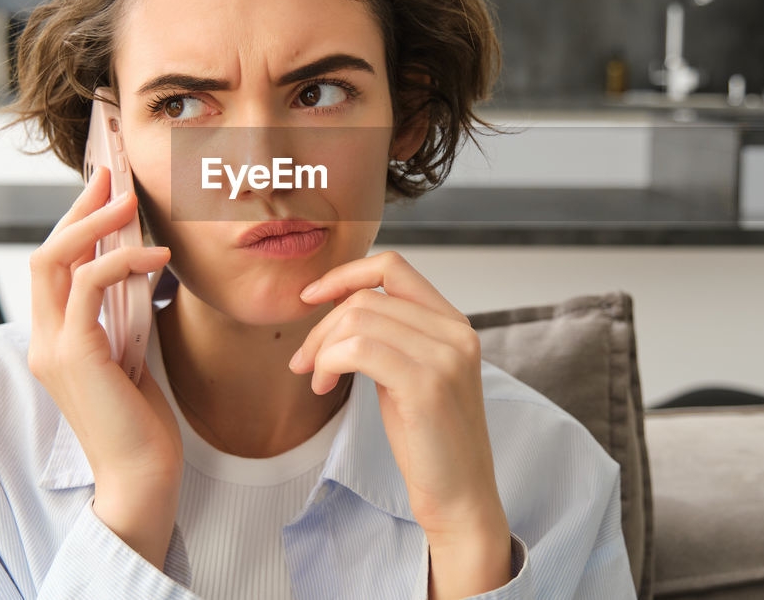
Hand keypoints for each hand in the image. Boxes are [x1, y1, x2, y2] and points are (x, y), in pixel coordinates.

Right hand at [27, 164, 180, 565]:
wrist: (142, 477)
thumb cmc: (142, 422)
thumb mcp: (130, 356)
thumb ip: (120, 317)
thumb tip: (138, 269)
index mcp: (54, 340)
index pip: (54, 268)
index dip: (76, 224)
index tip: (105, 190)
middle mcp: (43, 340)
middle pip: (46, 254)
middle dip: (79, 209)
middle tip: (112, 174)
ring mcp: (52, 347)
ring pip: (56, 261)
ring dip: (96, 224)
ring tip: (133, 201)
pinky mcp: (73, 354)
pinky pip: (89, 285)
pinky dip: (123, 261)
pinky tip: (160, 257)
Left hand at [291, 251, 510, 576]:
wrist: (460, 496)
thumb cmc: (430, 440)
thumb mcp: (411, 373)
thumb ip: (390, 335)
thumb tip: (339, 304)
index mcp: (454, 323)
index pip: (393, 267)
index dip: (345, 274)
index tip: (311, 296)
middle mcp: (455, 331)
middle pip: (366, 297)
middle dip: (322, 325)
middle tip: (304, 360)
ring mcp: (445, 356)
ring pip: (358, 320)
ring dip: (321, 347)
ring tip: (316, 379)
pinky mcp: (427, 385)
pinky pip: (358, 350)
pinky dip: (328, 362)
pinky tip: (323, 386)